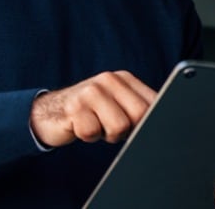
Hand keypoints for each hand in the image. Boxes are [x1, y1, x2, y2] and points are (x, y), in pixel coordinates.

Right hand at [29, 70, 156, 146]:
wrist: (48, 112)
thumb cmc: (90, 112)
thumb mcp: (116, 103)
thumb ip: (138, 107)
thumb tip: (166, 121)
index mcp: (124, 78)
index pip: (153, 101)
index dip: (150, 120)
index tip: (143, 129)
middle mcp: (109, 80)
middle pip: (139, 115)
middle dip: (129, 130)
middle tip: (112, 127)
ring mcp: (91, 92)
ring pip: (119, 127)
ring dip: (107, 134)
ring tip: (97, 125)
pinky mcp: (74, 107)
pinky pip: (93, 133)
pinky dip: (88, 136)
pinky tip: (81, 126)